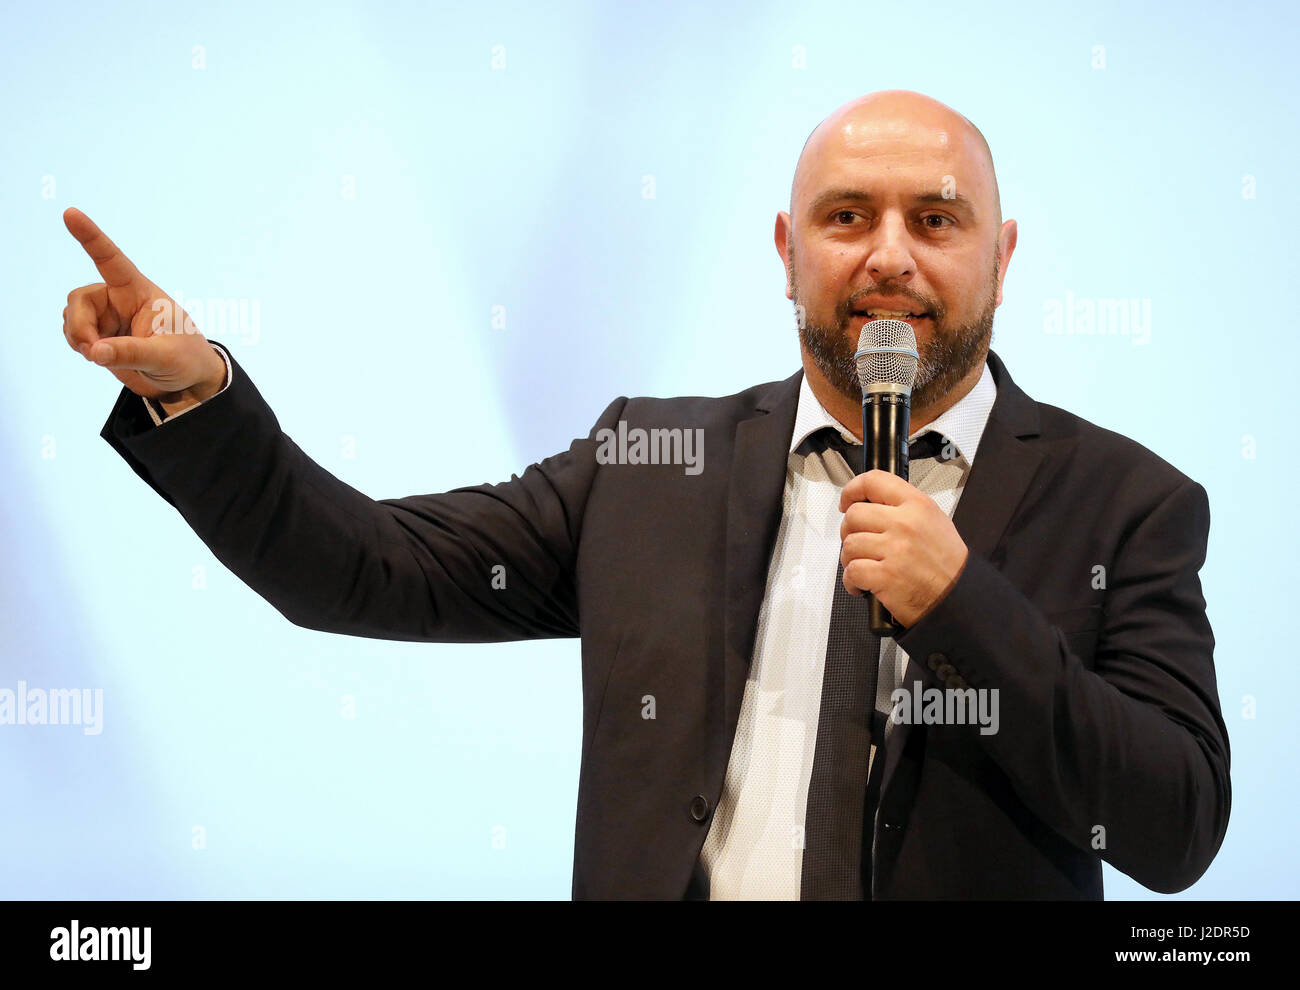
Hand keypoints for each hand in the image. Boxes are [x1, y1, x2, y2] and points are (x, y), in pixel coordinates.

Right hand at [61, 208, 225, 410]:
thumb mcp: (164, 357)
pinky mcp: (102, 336)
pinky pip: (75, 334)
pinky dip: (79, 346)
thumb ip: (130, 353)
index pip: (112, 260)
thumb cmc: (186, 359)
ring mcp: (109, 317)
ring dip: (78, 338)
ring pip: (73, 317)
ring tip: (101, 356)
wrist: (188, 381)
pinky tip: (98, 356)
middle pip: (80, 299)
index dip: (91, 237)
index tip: (70, 213)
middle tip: (92, 351)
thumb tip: (94, 351)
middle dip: (79, 325)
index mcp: (140, 293)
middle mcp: (120, 300)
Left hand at [839, 469, 969, 626]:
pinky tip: (862, 584)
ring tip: (865, 565)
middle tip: (859, 541)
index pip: (874, 481)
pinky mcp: (886, 576)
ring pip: (850, 544)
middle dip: (849, 531)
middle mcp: (905, 524)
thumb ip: (905, 505)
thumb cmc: (946, 563)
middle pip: (854, 515)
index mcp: (917, 506)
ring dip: (850, 558)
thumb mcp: (934, 520)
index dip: (852, 490)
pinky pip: (851, 571)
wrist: (957, 596)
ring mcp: (895, 550)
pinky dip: (851, 581)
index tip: (846, 501)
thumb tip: (877, 497)